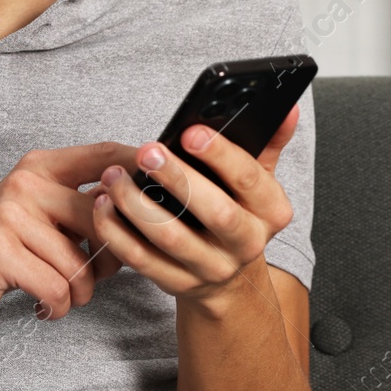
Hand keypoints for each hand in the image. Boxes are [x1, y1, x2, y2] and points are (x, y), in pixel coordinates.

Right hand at [0, 141, 135, 331]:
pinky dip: (59, 306)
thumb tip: (147, 208)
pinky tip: (46, 306)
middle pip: (103, 216)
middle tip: (96, 276)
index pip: (104, 155)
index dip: (141, 168)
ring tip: (64, 294)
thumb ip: (85, 204)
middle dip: (111, 257)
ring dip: (81, 292)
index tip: (167, 190)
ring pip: (81, 263)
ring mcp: (9, 216)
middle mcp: (25, 183)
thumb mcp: (42, 214)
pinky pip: (57, 288)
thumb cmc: (5, 249)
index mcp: (41, 166)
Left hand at [89, 105, 299, 309]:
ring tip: (114, 176)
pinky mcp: (178, 284)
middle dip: (178, 179)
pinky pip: (142, 261)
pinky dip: (118, 234)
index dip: (221, 154)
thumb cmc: (237, 211)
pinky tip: (103, 206)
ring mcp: (212, 268)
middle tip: (147, 152)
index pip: (249, 180)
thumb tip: (287, 106)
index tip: (191, 131)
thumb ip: (268, 142)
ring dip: (138, 206)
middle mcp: (247, 244)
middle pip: (214, 213)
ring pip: (172, 239)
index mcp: (271, 212)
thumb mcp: (258, 181)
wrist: (228, 277)